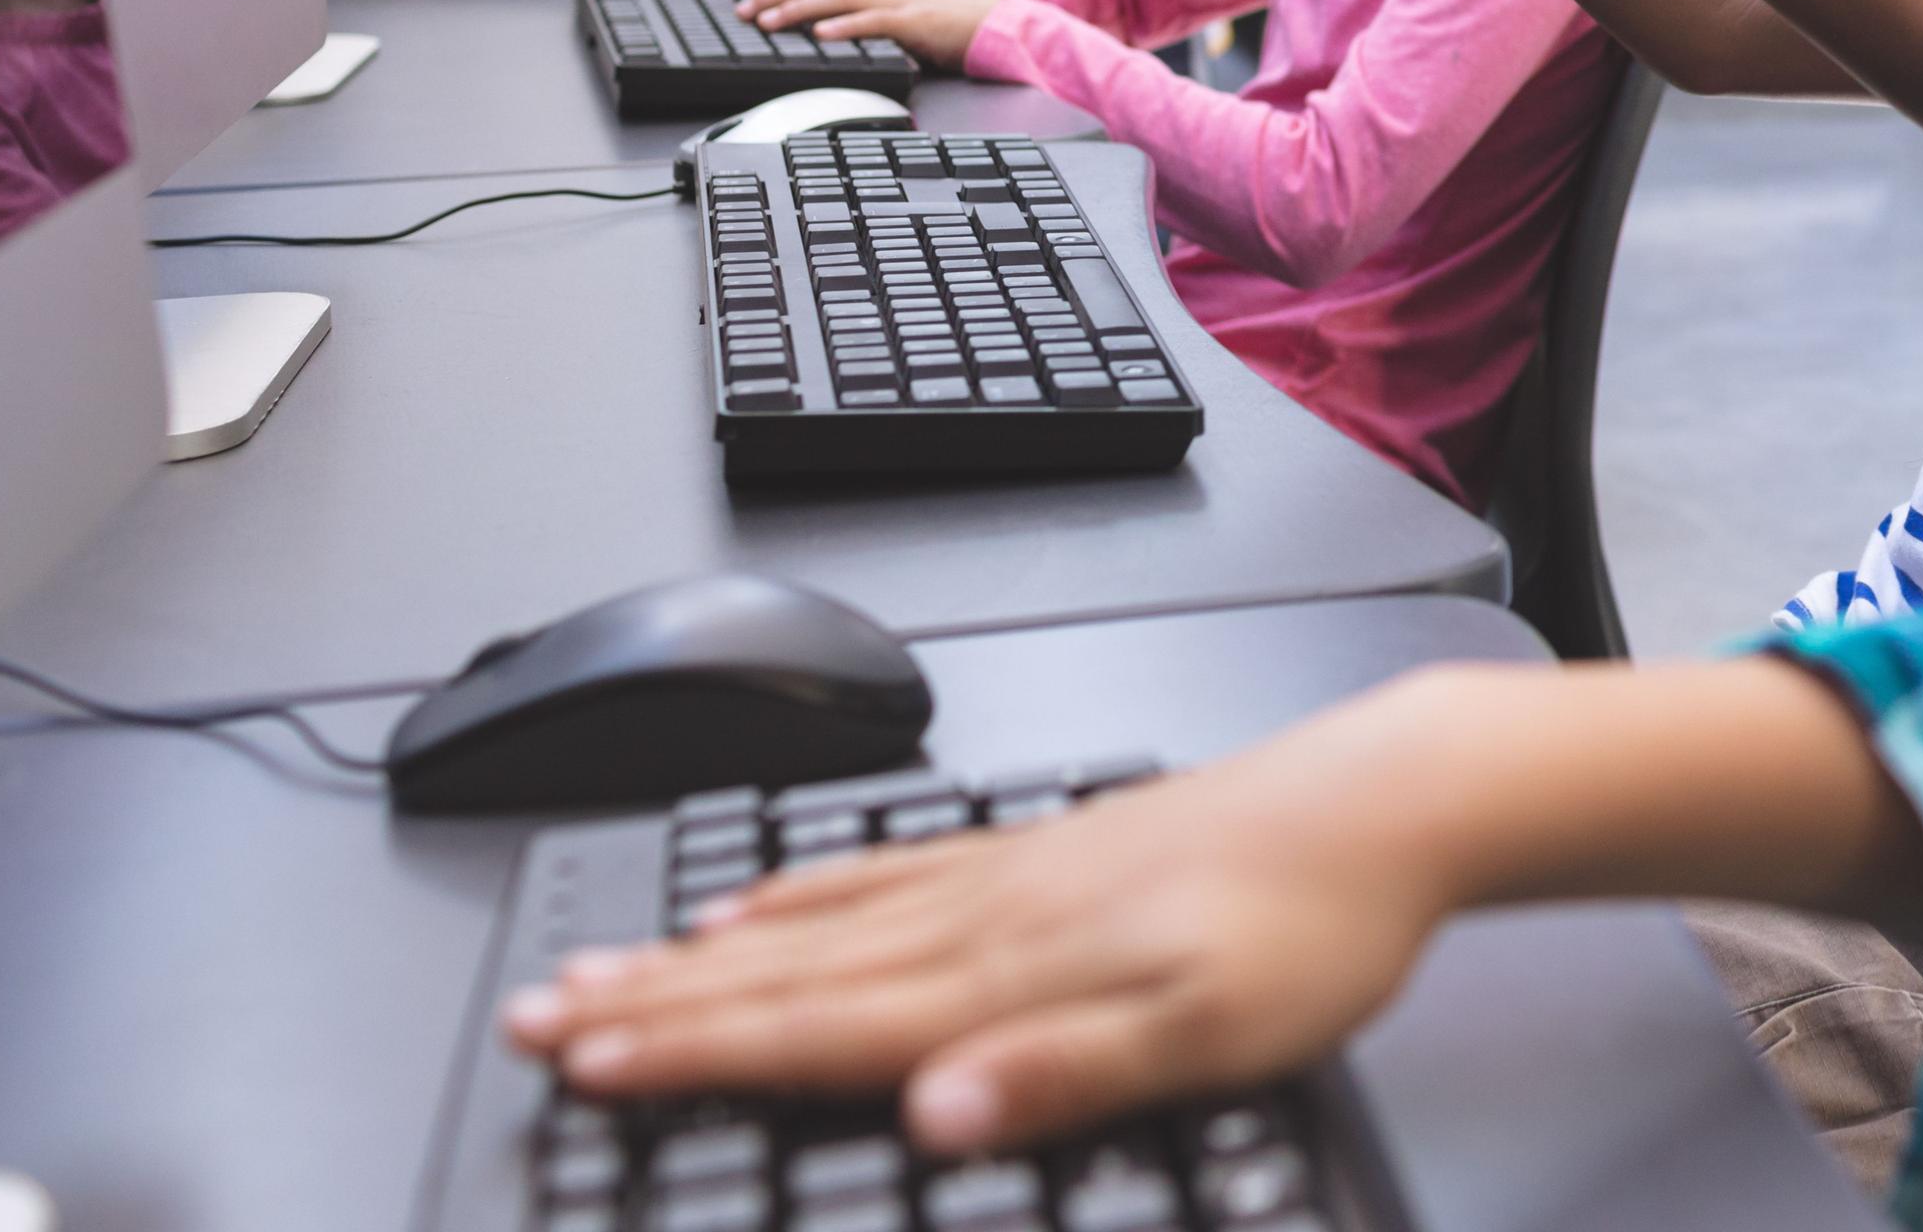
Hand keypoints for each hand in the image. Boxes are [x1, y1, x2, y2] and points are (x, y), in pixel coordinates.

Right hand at [499, 681, 1477, 1151]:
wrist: (1386, 805)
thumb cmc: (1311, 928)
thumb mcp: (1209, 1034)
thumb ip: (1063, 1076)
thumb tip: (934, 1117)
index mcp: (1009, 974)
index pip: (818, 1027)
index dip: (691, 1055)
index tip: (580, 1068)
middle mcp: (988, 916)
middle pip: (789, 969)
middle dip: (653, 1003)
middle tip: (536, 1015)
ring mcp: (1011, 874)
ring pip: (823, 920)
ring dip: (706, 950)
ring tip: (608, 965)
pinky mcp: (1048, 849)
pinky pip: (894, 871)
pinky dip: (810, 893)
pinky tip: (771, 899)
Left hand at [736, 0, 1001, 70]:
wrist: (990, 23)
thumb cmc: (946, 28)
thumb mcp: (897, 23)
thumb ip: (866, 25)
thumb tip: (829, 40)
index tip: (751, 6)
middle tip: (744, 11)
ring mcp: (895, 2)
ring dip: (799, 8)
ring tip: (769, 21)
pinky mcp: (912, 21)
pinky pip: (873, 21)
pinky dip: (845, 26)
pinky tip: (822, 34)